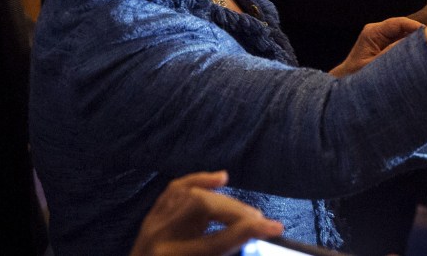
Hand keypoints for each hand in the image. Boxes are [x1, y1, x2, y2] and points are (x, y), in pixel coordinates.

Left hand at [129, 171, 282, 255]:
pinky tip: (220, 178)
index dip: (250, 230)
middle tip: (260, 221)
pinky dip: (198, 181)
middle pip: (204, 207)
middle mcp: (160, 237)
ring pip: (192, 194)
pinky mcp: (150, 220)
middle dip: (237, 211)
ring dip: (223, 199)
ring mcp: (152, 225)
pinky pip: (175, 190)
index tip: (276, 227)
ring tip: (245, 212)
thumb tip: (249, 237)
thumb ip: (223, 253)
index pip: (220, 239)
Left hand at [329, 17, 422, 76]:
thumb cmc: (356, 75)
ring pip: (404, 35)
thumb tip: (412, 46)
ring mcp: (382, 38)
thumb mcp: (374, 65)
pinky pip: (402, 42)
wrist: (345, 81)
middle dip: (418, 33)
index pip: (397, 23)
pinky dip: (411, 48)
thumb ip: (392, 54)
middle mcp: (378, 32)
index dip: (414, 26)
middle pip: (403, 27)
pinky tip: (420, 55)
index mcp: (372, 33)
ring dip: (415, 42)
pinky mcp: (386, 45)